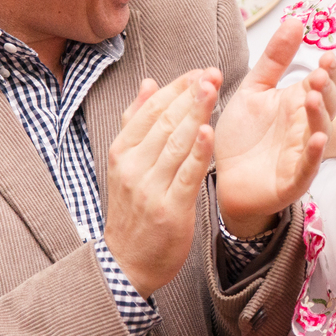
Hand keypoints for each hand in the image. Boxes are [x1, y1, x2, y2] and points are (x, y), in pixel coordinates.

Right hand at [104, 69, 221, 296]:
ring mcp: (150, 188)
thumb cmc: (132, 210)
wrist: (126, 263)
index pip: (150, 110)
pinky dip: (197, 152)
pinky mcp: (170, 209)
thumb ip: (136, 122)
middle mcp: (132, 166)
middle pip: (164, 122)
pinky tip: (209, 132)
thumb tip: (148, 83)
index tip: (199, 71)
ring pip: (175, 143)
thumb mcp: (125, 163)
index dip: (176, 88)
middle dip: (190, 94)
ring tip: (213, 88)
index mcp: (122, 151)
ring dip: (196, 113)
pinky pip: (186, 175)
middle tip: (212, 72)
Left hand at [214, 19, 335, 237]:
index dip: (329, 71)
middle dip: (326, 90)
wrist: (223, 179)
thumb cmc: (242, 136)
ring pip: (320, 133)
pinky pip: (308, 167)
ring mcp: (302, 154)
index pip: (322, 84)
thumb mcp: (254, 90)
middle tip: (319, 73)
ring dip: (319, 115)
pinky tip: (316, 140)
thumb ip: (274, 59)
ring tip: (311, 96)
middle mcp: (305, 127)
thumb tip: (296, 20)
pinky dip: (314, 154)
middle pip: (326, 106)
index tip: (327, 55)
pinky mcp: (293, 181)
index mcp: (297, 104)